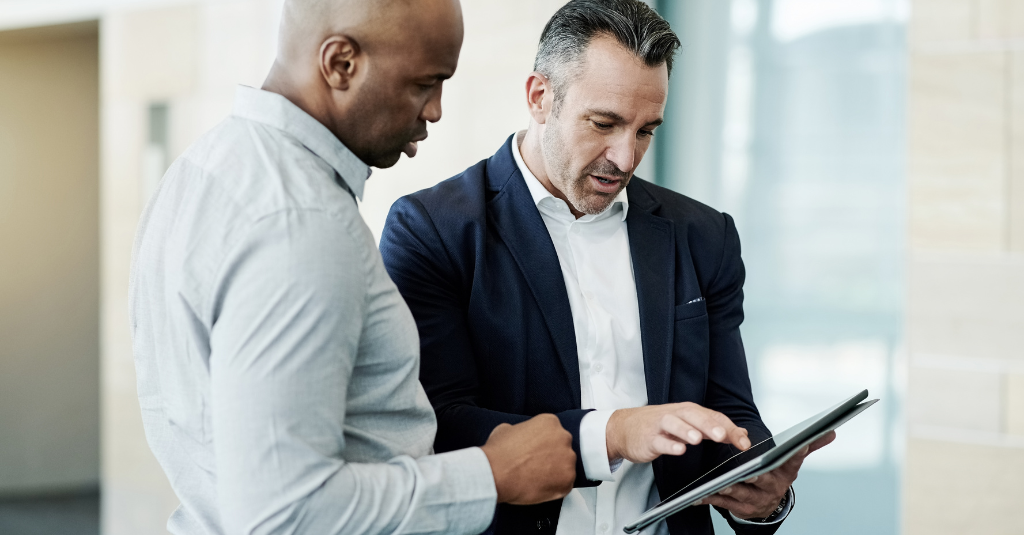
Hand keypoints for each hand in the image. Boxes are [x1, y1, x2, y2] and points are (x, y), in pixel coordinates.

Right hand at [480, 414, 575, 504]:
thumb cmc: (498, 452)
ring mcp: (568, 459)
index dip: (543, 443)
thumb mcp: (506, 429)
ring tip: (536, 478)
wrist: (495, 474)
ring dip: (554, 472)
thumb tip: (521, 437)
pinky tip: (539, 487)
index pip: (552, 432)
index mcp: (550, 422)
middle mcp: (563, 437)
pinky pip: (565, 484)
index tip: (535, 451)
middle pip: (562, 447)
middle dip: (552, 456)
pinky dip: (555, 488)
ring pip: (565, 466)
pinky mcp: (568, 480)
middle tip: (536, 465)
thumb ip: (521, 430)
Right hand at [606, 402, 751, 463]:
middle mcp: (676, 415)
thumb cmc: (659, 425)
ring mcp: (660, 426)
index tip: (744, 443)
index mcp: (689, 411)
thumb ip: (714, 428)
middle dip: (709, 425)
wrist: (624, 428)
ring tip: (698, 439)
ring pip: (674, 425)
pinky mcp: (648, 439)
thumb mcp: (688, 423)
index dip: (729, 429)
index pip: (713, 417)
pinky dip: (668, 445)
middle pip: (694, 416)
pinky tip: (678, 450)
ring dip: (686, 431)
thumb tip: (741, 433)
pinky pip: (659, 441)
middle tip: (722, 435)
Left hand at [699, 430, 836, 518]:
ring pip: (741, 492)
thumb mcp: (791, 461)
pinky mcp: (740, 509)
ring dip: (730, 488)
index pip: (794, 459)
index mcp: (785, 472)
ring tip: (719, 483)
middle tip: (748, 472)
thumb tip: (831, 429)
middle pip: (763, 479)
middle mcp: (773, 487)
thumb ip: (810, 444)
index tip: (800, 444)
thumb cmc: (777, 474)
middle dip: (756, 476)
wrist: (768, 505)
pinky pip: (723, 503)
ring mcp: (756, 500)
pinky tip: (699, 495)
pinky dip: (711, 498)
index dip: (798, 452)